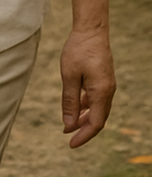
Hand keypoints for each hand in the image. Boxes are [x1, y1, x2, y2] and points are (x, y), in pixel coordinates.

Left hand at [61, 25, 114, 147]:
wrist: (91, 31)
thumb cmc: (78, 51)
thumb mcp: (69, 76)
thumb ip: (69, 101)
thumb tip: (68, 125)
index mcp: (101, 93)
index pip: (95, 123)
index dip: (83, 136)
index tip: (70, 144)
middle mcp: (108, 92)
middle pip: (98, 119)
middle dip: (84, 130)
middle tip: (68, 138)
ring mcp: (107, 86)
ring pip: (97, 110)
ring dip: (84, 119)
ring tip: (68, 126)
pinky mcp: (103, 80)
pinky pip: (96, 100)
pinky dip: (86, 107)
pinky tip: (75, 108)